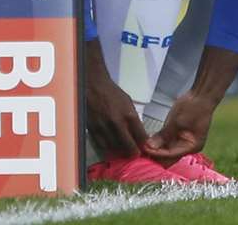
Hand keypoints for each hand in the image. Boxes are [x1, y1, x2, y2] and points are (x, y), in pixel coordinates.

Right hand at [79, 42, 147, 158]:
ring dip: (120, 151)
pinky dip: (108, 147)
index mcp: (129, 115)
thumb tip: (139, 135)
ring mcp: (104, 128)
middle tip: (134, 153)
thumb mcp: (128, 103)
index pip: (141, 138)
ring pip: (115, 149)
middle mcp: (117, 123)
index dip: (144, 146)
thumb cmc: (112, 93)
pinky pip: (102, 145)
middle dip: (133, 152)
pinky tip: (110, 145)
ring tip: (122, 149)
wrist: (93, 85)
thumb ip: (133, 120)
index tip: (144, 148)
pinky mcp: (93, 129)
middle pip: (129, 147)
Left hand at [142, 90, 214, 163]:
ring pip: (167, 150)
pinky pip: (167, 143)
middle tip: (141, 150)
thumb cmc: (194, 107)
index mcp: (192, 146)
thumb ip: (164, 135)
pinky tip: (148, 141)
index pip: (171, 155)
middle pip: (169, 156)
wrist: (201, 96)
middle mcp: (189, 147)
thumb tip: (150, 147)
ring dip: (156, 149)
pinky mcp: (179, 135)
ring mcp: (184, 142)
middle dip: (156, 154)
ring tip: (143, 146)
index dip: (157, 153)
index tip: (144, 149)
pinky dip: (159, 142)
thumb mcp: (177, 121)